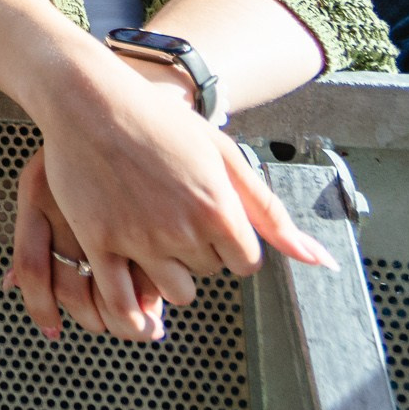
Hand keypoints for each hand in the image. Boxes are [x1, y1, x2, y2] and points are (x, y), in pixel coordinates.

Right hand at [31, 70, 331, 338]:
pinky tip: (134, 298)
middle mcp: (182, 230)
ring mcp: (138, 239)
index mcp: (218, 208)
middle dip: (200, 251)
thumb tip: (318, 259)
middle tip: (176, 215)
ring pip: (175, 291)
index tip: (214, 224)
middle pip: (209, 272)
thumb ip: (269, 211)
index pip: (246, 262)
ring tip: (154, 240)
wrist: (90, 99)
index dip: (233, 244)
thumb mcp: (223, 153)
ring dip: (170, 274)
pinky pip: (122, 300)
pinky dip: (131, 309)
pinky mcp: (99, 243)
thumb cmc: (158, 119)